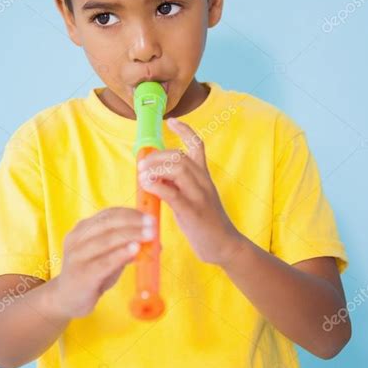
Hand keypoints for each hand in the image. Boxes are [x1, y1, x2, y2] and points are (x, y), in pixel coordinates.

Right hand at [54, 207, 156, 318]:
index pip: (108, 214)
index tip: (149, 216)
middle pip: (108, 224)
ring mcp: (77, 256)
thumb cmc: (91, 273)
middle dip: (133, 222)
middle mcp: (77, 239)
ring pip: (106, 240)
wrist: (66, 299)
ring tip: (150, 235)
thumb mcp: (109, 256)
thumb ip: (126, 247)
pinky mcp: (81, 274)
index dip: (130, 213)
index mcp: (82, 229)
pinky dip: (121, 254)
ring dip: (131, 235)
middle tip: (153, 224)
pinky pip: (104, 261)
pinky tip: (135, 249)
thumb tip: (153, 241)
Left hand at [137, 117, 242, 265]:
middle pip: (180, 156)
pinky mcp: (193, 212)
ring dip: (155, 168)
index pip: (197, 145)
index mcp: (204, 177)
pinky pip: (173, 193)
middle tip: (142, 164)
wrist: (226, 247)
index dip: (185, 131)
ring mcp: (199, 196)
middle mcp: (203, 182)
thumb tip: (154, 175)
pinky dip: (156, 185)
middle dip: (157, 155)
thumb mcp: (193, 199)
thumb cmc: (206, 224)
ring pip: (178, 168)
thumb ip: (178, 185)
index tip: (171, 121)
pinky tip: (147, 186)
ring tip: (142, 175)